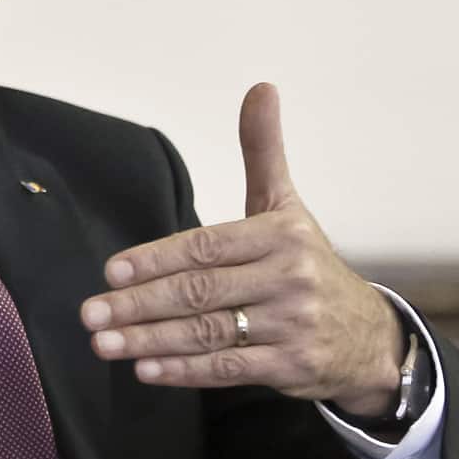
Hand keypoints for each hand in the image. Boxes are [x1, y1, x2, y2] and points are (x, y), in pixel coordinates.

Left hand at [78, 83, 404, 417]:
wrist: (368, 334)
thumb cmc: (308, 264)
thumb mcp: (287, 206)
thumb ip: (264, 152)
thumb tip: (261, 87)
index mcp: (281, 234)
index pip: (206, 247)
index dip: (156, 260)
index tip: (111, 271)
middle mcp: (290, 278)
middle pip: (201, 292)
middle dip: (139, 304)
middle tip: (90, 314)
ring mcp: (292, 324)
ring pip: (208, 333)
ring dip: (150, 341)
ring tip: (105, 343)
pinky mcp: (292, 366)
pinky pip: (229, 368)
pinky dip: (185, 371)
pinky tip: (146, 369)